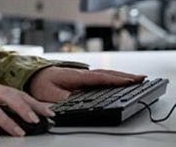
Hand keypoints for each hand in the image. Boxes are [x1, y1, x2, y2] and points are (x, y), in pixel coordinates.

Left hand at [27, 66, 146, 101]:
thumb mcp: (49, 95)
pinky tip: (122, 81)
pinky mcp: (83, 78)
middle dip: (126, 77)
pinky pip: (103, 77)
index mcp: (76, 76)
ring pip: (106, 74)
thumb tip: (77, 103)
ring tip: (138, 79)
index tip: (130, 82)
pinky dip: (115, 78)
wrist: (32, 76)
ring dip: (122, 76)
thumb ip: (63, 100)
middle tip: (143, 78)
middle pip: (108, 74)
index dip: (116, 80)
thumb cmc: (40, 84)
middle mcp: (82, 73)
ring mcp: (84, 75)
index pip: (100, 78)